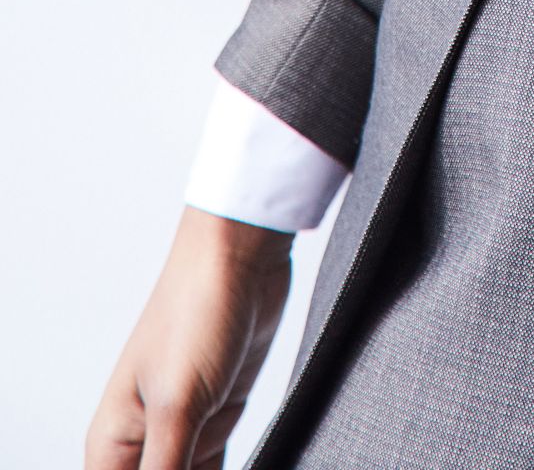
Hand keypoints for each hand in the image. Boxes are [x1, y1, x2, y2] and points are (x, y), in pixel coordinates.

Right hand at [85, 206, 293, 469]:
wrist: (242, 255)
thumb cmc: (195, 309)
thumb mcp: (178, 406)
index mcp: (112, 443)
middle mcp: (141, 440)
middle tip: (209, 464)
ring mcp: (180, 429)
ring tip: (223, 460)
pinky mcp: (214, 416)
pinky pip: (214, 467)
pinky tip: (251, 469)